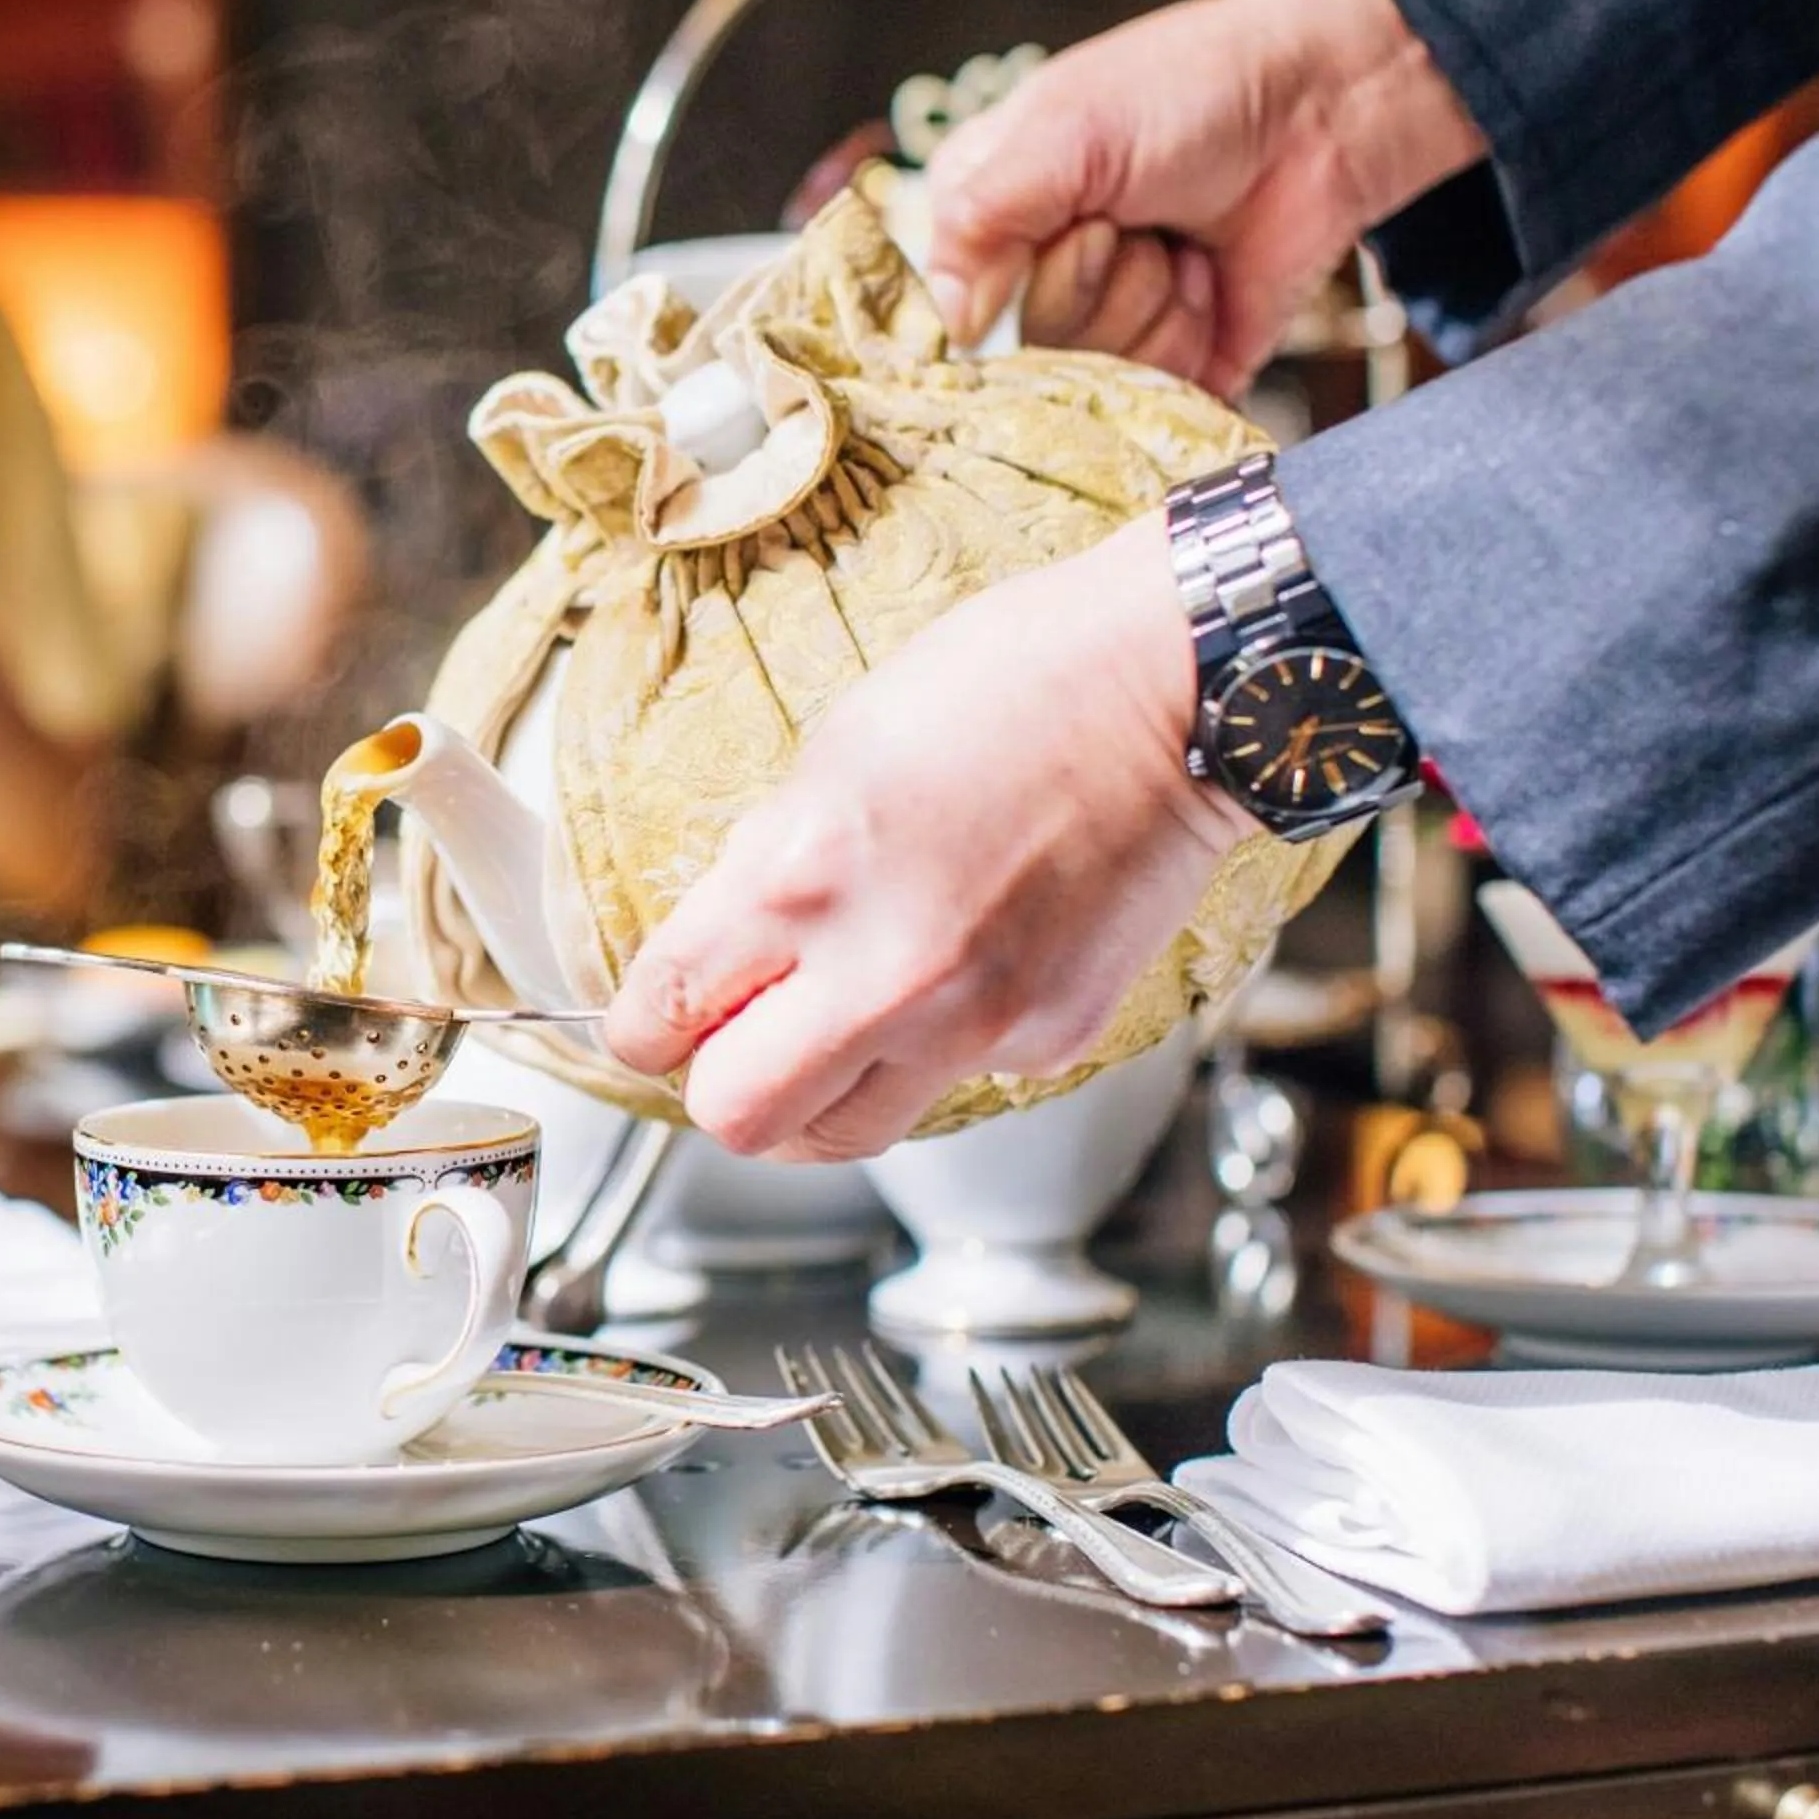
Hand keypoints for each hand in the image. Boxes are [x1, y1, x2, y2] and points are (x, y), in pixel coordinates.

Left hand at [603, 518, 1253, 1161]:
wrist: (1178, 693)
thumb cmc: (1015, 683)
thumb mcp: (835, 752)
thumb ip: (768, 865)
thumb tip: (720, 943)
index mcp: (804, 877)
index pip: (663, 1010)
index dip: (640, 1028)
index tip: (649, 1022)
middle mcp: (883, 970)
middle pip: (736, 1119)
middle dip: (717, 1086)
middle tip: (732, 1042)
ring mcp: (973, 1021)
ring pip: (841, 1135)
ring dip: (815, 1099)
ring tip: (830, 1034)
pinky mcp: (1046, 1041)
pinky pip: (950, 1084)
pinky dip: (931, 1050)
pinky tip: (956, 971)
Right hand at [923, 0, 1485, 394]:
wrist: (1324, 107)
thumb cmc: (1187, 92)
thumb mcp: (1063, 130)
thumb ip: (980, 217)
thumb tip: (949, 326)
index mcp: (986, 218)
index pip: (950, 312)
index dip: (1007, 291)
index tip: (1067, 233)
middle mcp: (1032, 281)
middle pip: (1022, 356)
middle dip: (1089, 285)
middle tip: (1130, 220)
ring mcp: (1103, 328)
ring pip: (1091, 379)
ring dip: (1149, 301)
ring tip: (1178, 240)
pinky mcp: (1171, 366)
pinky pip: (1154, 400)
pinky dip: (1192, 332)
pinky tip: (1209, 275)